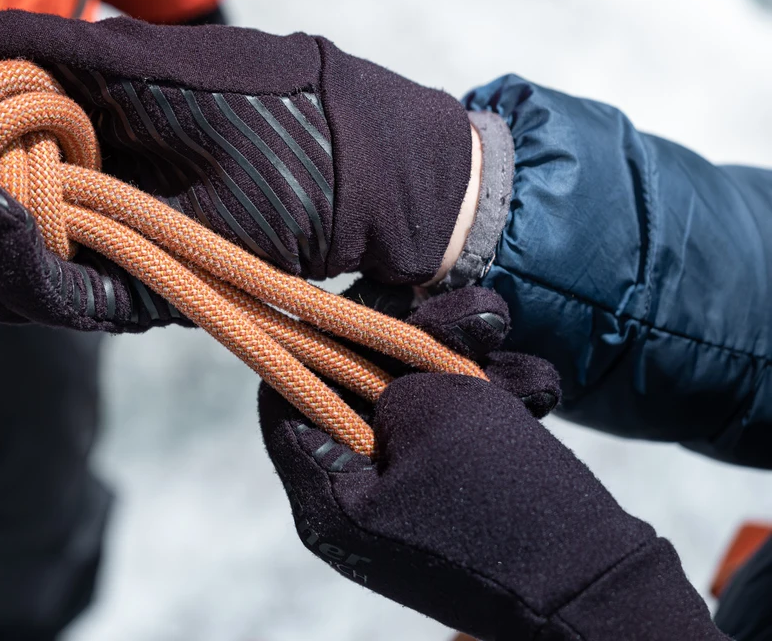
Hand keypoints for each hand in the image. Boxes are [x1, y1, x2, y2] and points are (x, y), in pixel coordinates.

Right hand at [0, 1, 474, 283]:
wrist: (346, 150)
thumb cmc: (245, 92)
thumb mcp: (122, 58)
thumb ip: (25, 51)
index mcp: (60, 159)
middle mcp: (73, 217)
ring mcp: (103, 261)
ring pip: (3, 274)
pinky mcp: (138, 297)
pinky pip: (62, 296)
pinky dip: (21, 263)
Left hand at [259, 288, 724, 640]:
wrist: (603, 591)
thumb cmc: (510, 501)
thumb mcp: (438, 410)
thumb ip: (385, 367)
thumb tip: (359, 341)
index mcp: (325, 495)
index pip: (288, 395)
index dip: (322, 336)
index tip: (369, 299)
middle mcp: (353, 501)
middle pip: (356, 390)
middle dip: (417, 339)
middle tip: (476, 317)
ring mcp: (403, 501)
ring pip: (415, 401)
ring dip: (465, 363)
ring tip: (509, 342)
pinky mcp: (451, 498)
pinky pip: (452, 432)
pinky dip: (489, 402)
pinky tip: (535, 392)